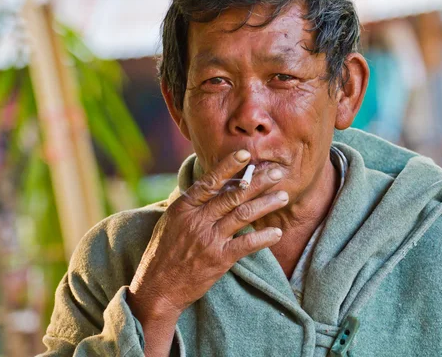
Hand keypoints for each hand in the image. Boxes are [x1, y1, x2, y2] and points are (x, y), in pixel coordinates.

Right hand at [128, 149, 287, 320]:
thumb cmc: (163, 253)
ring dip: (266, 204)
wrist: (157, 288)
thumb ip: (190, 204)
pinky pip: (245, 244)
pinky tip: (277, 232)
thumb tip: (210, 185)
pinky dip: (263, 238)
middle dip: (258, 182)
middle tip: (278, 172)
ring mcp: (208, 240)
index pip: (209, 181)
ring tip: (283, 197)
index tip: (245, 154)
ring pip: (242, 215)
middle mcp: (197, 220)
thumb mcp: (170, 222)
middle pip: (232, 195)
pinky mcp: (218, 260)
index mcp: (184, 208)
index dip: (228, 166)